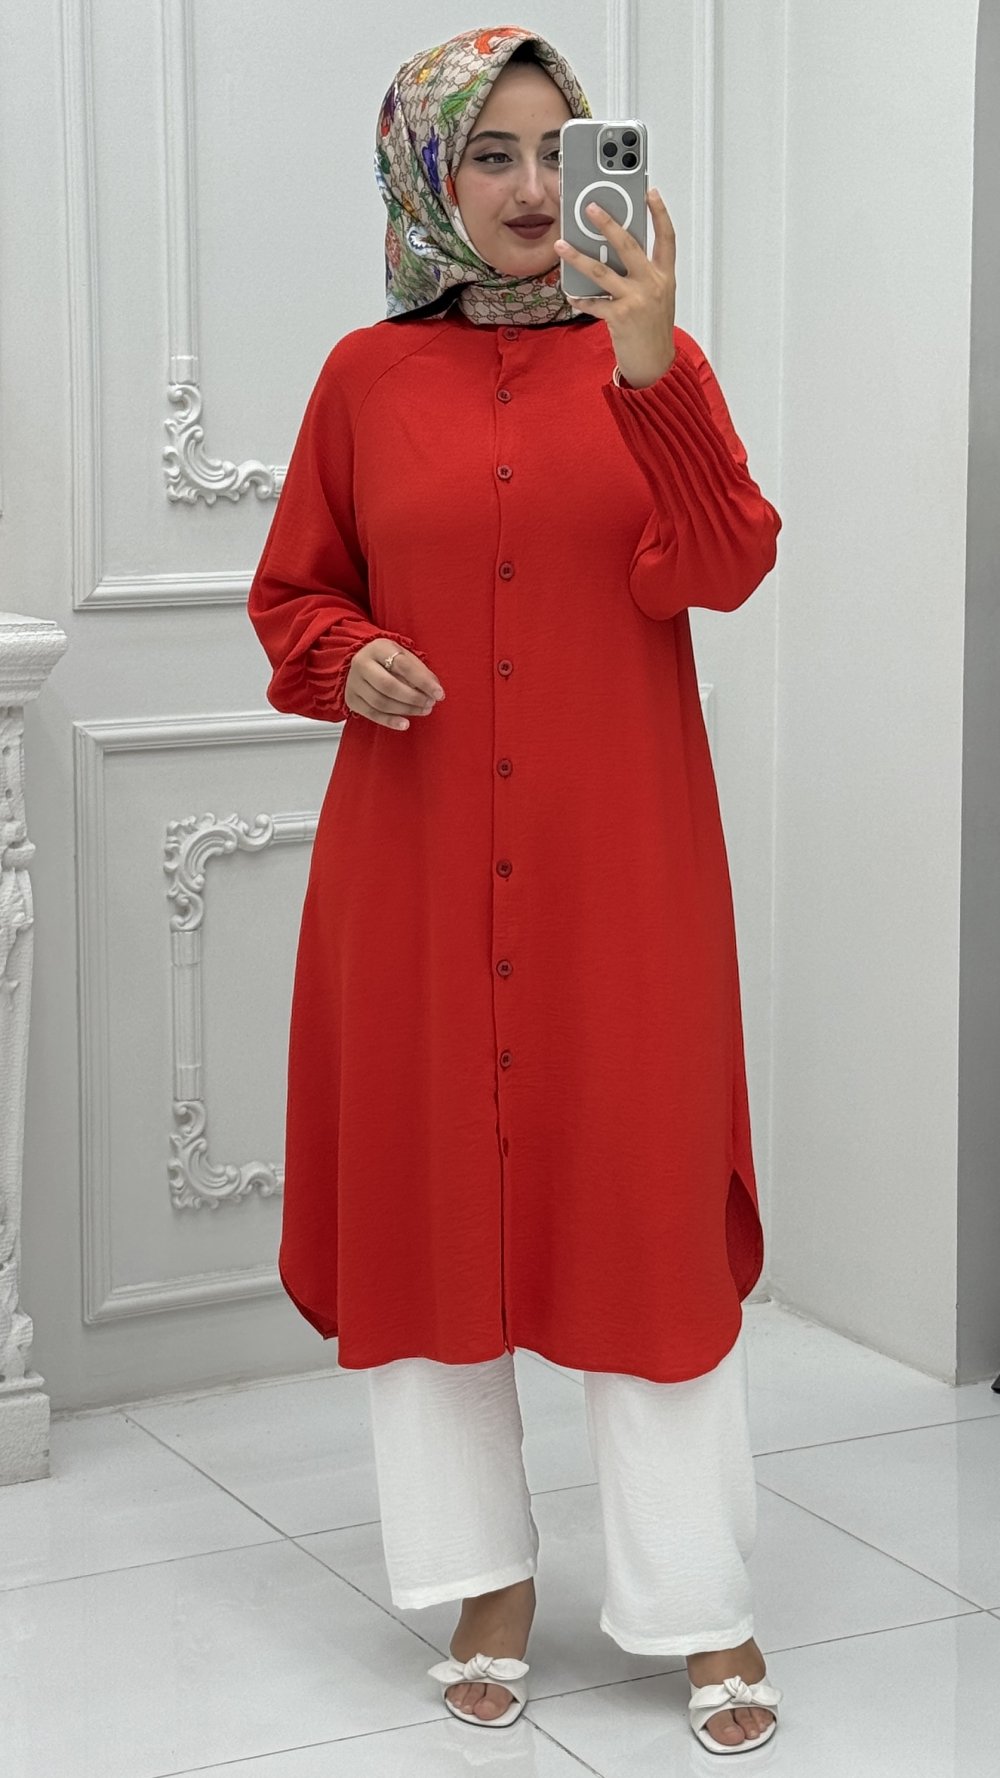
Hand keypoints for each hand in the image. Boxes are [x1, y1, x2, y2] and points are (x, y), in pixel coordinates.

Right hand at [345, 640, 444, 729]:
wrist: (360, 661)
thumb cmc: (388, 659)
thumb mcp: (404, 656)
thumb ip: (420, 671)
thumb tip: (436, 690)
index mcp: (378, 648)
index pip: (403, 665)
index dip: (423, 682)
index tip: (439, 694)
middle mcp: (362, 663)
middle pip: (388, 686)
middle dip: (413, 698)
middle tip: (430, 704)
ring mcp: (354, 682)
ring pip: (380, 702)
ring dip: (405, 709)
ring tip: (423, 710)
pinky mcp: (352, 699)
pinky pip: (371, 714)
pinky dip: (390, 721)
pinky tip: (405, 724)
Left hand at [554, 188, 676, 388]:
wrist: (656, 364)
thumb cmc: (654, 329)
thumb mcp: (658, 297)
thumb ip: (643, 274)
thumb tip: (615, 254)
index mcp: (665, 276)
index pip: (666, 238)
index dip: (659, 213)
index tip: (650, 192)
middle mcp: (653, 284)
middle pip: (629, 245)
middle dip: (608, 223)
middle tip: (590, 207)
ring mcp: (636, 300)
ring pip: (602, 271)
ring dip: (578, 257)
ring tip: (561, 246)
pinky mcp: (620, 317)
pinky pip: (593, 303)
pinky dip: (580, 298)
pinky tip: (570, 293)